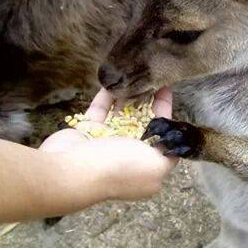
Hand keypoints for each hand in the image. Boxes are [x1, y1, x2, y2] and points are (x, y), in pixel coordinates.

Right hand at [39, 88, 177, 201]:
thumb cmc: (119, 167)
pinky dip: (106, 97)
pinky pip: (100, 111)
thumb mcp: (156, 165)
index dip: (166, 114)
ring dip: (128, 97)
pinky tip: (113, 82)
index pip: (161, 138)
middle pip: (141, 125)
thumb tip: (173, 144)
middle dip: (147, 103)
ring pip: (121, 116)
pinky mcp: (88, 134)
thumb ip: (170, 153)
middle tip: (152, 79)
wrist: (74, 170)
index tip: (167, 91)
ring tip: (135, 76)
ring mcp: (106, 145)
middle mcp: (127, 156)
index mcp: (146, 167)